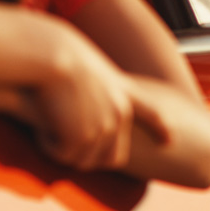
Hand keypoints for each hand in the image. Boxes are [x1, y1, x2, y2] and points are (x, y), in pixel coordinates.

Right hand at [28, 34, 171, 171]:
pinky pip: (63, 155)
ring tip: (47, 127)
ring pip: (84, 160)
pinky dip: (49, 145)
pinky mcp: (84, 137)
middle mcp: (120, 112)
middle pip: (112, 157)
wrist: (50, 54)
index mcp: (122, 89)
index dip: (160, 128)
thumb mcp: (80, 64)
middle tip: (63, 147)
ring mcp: (104, 127)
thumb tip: (74, 93)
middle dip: (89, 157)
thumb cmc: (55, 50)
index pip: (151, 112)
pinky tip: (41, 127)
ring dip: (63, 149)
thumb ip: (87, 84)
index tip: (169, 140)